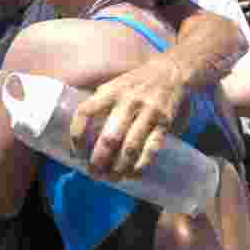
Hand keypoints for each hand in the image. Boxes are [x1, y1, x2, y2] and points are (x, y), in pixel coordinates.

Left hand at [70, 53, 187, 180]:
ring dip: (118, 168)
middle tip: (94, 173)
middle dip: (99, 160)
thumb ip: (100, 103)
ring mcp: (148, 113)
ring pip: (130, 148)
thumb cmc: (137, 82)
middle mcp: (128, 101)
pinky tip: (132, 174)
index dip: (77, 135)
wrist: (173, 71)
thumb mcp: (115, 84)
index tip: (76, 152)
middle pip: (109, 138)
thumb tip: (83, 135)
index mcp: (110, 91)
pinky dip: (140, 165)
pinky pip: (151, 149)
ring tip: (111, 178)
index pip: (85, 112)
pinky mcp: (164, 123)